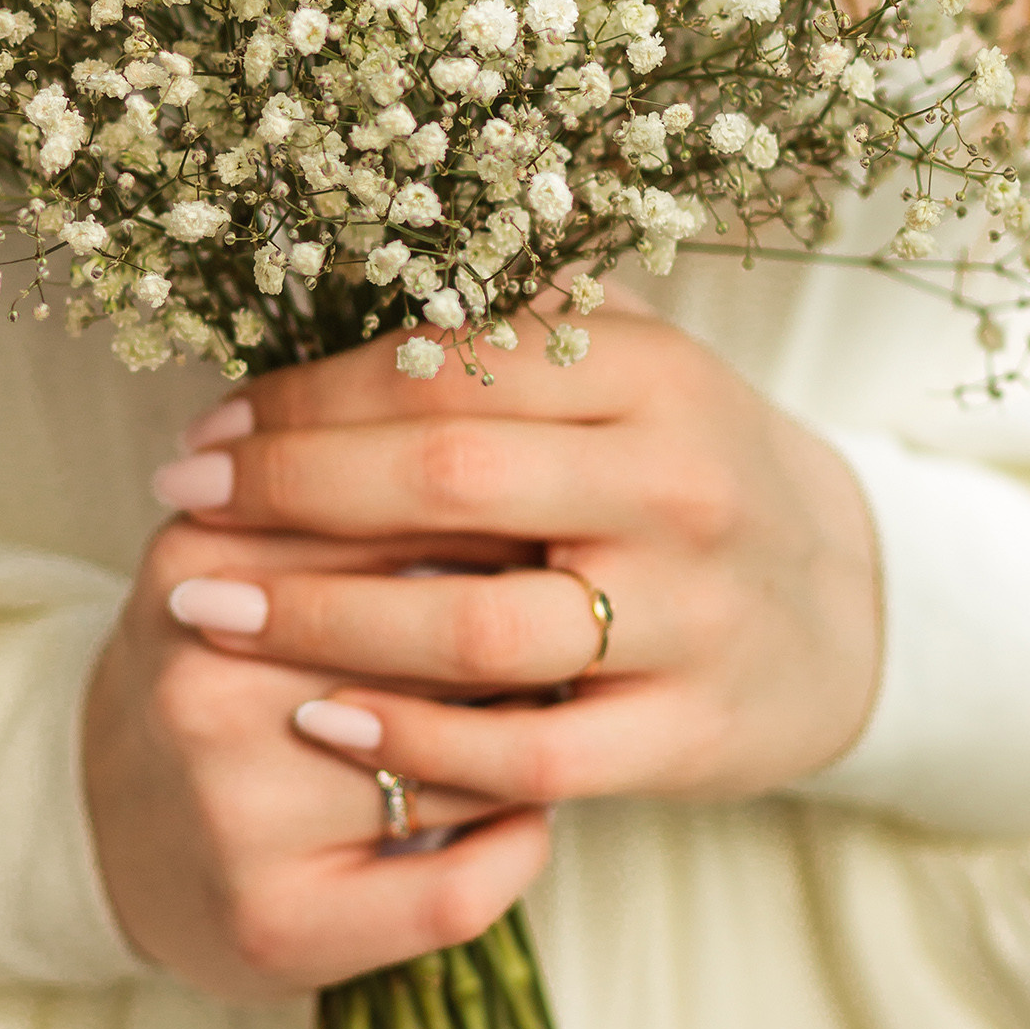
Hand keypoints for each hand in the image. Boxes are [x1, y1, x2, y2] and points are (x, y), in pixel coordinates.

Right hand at [82, 512, 549, 1001]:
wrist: (102, 825)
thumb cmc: (218, 668)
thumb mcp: (243, 554)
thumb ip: (349, 498)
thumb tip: (523, 485)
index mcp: (199, 564)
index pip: (403, 519)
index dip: (505, 528)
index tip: (556, 535)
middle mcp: (204, 687)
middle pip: (444, 645)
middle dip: (530, 636)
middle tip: (576, 632)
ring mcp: (235, 814)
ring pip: (465, 766)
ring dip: (536, 743)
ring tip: (554, 720)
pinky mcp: (277, 927)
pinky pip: (454, 890)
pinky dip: (517, 849)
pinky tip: (526, 819)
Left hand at [150, 302, 881, 815]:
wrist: (851, 609)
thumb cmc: (687, 469)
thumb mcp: (631, 371)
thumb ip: (513, 328)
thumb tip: (336, 276)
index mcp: (651, 371)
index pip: (447, 369)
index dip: (308, 397)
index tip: (209, 424)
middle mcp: (673, 485)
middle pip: (446, 482)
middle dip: (289, 491)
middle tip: (178, 503)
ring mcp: (687, 617)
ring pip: (474, 625)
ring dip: (320, 616)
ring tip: (208, 607)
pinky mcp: (687, 735)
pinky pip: (527, 752)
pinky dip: (412, 738)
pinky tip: (318, 717)